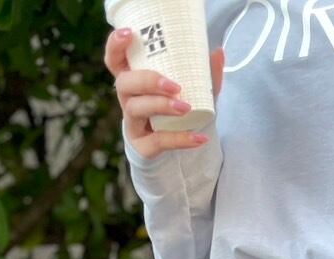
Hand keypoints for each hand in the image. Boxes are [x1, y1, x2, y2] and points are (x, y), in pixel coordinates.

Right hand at [104, 29, 224, 162]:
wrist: (182, 148)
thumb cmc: (179, 109)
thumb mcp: (194, 89)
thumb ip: (205, 73)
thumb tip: (218, 53)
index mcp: (135, 79)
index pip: (115, 59)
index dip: (115, 45)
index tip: (129, 34)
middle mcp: (128, 99)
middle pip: (124, 83)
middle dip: (147, 81)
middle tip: (174, 85)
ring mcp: (133, 123)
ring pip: (135, 109)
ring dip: (160, 106)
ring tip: (185, 108)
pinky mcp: (142, 146)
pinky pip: (156, 141)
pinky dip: (179, 139)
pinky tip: (198, 138)